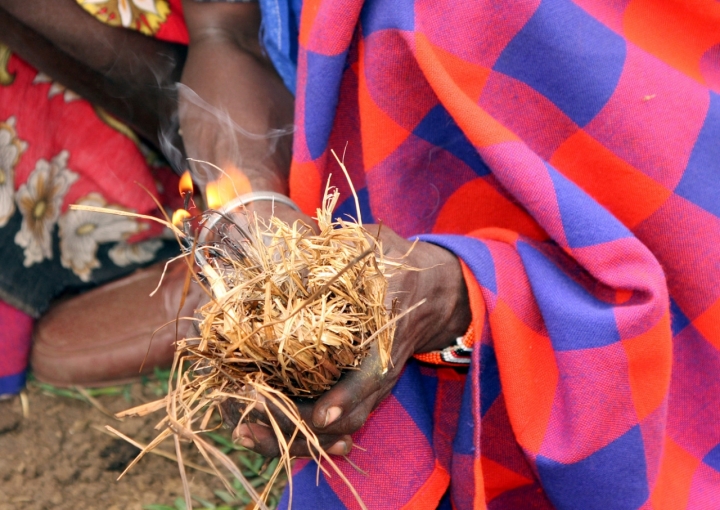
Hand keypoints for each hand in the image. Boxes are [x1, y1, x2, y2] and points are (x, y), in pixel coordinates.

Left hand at [229, 224, 470, 456]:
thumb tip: (296, 254)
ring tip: (244, 433)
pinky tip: (264, 433)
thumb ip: (340, 249)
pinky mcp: (358, 392)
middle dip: (297, 427)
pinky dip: (300, 434)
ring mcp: (369, 386)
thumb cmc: (396, 263)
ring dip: (291, 437)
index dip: (346, 397)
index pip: (370, 376)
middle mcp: (378, 371)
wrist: (433, 291)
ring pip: (336, 429)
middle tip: (248, 425)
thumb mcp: (374, 245)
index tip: (320, 414)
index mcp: (385, 334)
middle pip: (345, 418)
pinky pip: (333, 425)